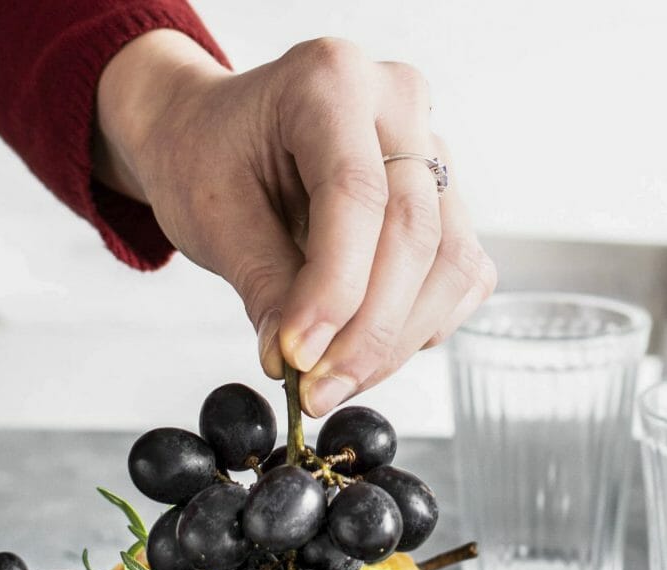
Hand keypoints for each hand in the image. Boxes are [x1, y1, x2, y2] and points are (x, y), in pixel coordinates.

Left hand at [95, 32, 495, 416]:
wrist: (214, 136)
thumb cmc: (207, 156)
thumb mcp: (213, 216)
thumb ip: (263, 286)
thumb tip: (297, 365)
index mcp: (330, 81)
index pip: (356, 195)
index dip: (333, 291)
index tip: (300, 360)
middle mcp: (397, 103)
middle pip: (414, 233)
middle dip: (367, 333)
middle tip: (317, 391)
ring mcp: (432, 150)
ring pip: (451, 263)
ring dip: (396, 341)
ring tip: (333, 382)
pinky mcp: (445, 201)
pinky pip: (460, 277)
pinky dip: (420, 326)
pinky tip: (366, 349)